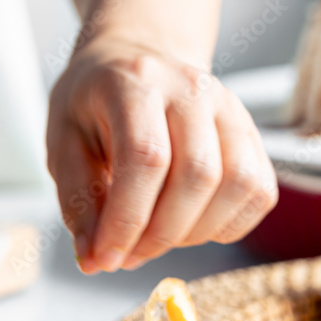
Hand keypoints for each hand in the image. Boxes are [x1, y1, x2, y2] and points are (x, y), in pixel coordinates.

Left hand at [46, 37, 277, 272]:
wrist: (129, 61)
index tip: (105, 257)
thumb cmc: (90, 104)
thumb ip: (77, 200)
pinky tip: (186, 225)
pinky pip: (258, 191)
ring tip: (153, 238)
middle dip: (159, 234)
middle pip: (197, 176)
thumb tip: (93, 259)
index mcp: (135, 83)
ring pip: (237, 185)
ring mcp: (230, 108)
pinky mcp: (250, 132)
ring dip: (194, 232)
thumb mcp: (62, 143)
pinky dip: (225, 225)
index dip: (127, 219)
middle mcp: (192, 89)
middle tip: (126, 255)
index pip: (146, 158)